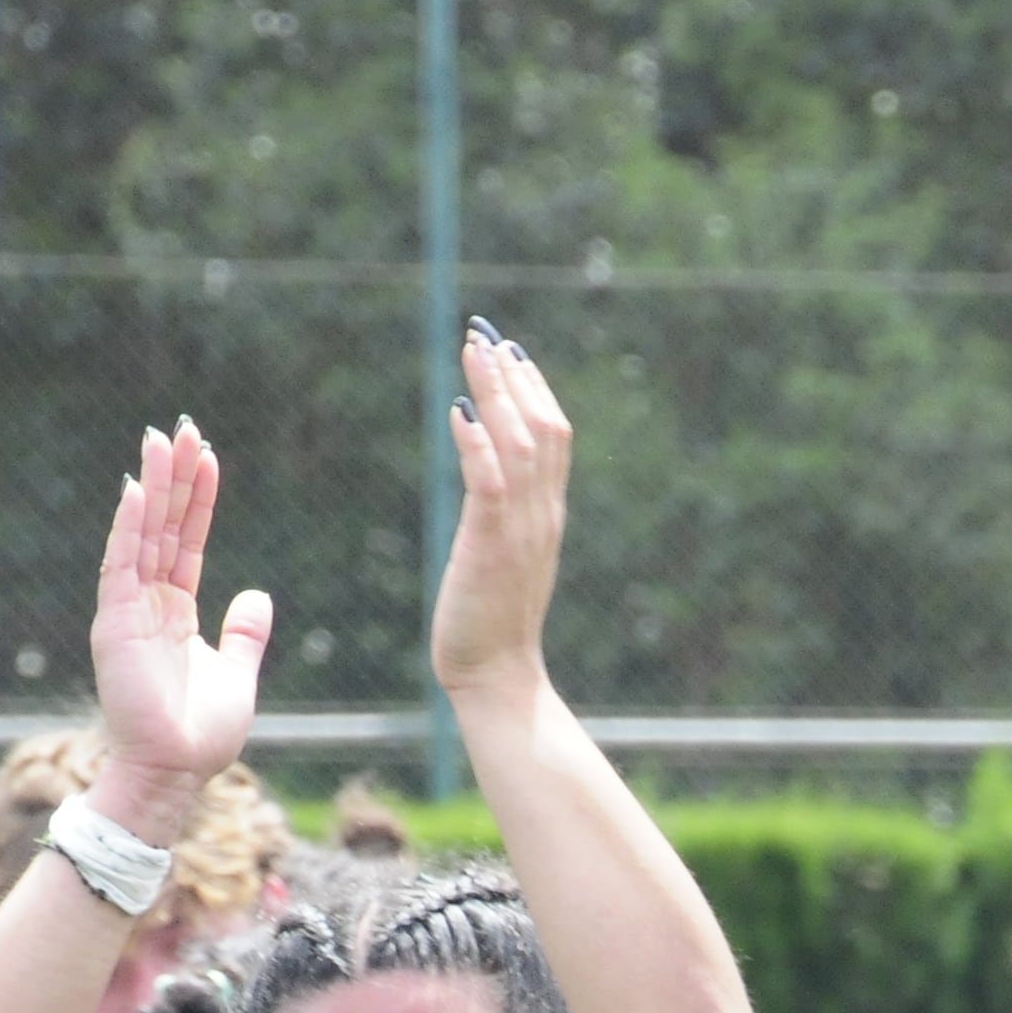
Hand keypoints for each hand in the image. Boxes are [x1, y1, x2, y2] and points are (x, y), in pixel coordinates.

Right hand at [85, 419, 272, 810]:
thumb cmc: (201, 734)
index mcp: (176, 612)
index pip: (187, 541)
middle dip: (175, 477)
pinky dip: (129, 526)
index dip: (198, 499)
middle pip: (164, 527)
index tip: (206, 457)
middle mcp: (149, 604)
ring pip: (143, 534)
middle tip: (183, 428)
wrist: (176, 772)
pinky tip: (138, 488)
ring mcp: (130, 611)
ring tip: (162, 439)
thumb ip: (245, 633)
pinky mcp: (116, 624)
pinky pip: (122, 564)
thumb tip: (258, 595)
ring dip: (154, 486)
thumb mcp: (238, 674)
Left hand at [431, 322, 572, 698]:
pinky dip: (477, 441)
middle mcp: (542, 514)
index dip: (534, 390)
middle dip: (515, 377)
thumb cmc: (491, 626)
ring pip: (519, 443)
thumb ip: (502, 519)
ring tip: (474, 351)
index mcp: (547, 516)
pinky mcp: (494, 545)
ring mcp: (522, 529)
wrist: (498, 678)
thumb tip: (488, 486)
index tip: (510, 352)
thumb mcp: (504, 560)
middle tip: (487, 334)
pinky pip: (490, 481)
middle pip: (543, 428)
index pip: (554, 437)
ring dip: (496, 392)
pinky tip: (458, 410)